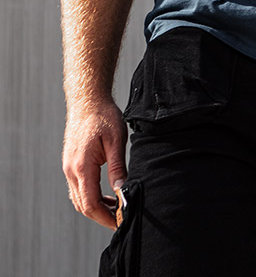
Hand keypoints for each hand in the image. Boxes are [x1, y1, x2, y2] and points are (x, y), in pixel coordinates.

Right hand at [63, 99, 127, 228]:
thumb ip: (117, 167)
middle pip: (83, 205)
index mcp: (82, 166)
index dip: (105, 216)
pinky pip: (77, 188)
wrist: (87, 100)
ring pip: (78, 198)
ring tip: (115, 207)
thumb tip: (122, 190)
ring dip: (95, 207)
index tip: (120, 220)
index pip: (90, 203)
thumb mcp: (116, 140)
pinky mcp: (70, 163)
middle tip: (120, 217)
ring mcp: (68, 167)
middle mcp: (71, 170)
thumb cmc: (103, 116)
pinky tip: (105, 195)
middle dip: (101, 216)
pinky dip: (90, 196)